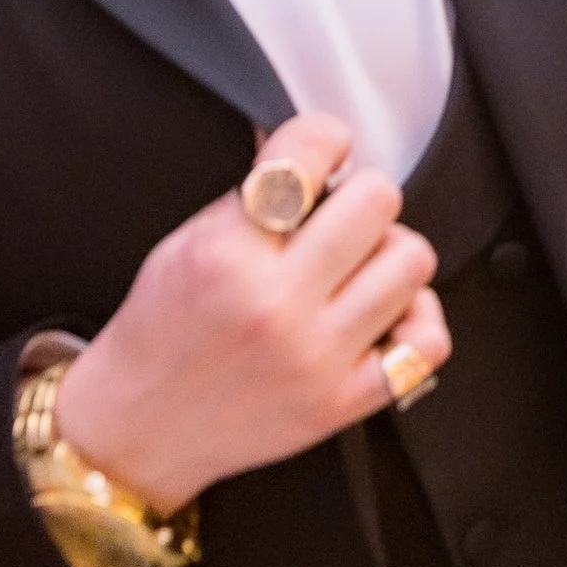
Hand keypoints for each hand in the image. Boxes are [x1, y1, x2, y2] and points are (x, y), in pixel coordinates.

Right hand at [55, 113, 448, 512]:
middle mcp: (276, 304)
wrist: (140, 428)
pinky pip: (426, 343)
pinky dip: (416, 319)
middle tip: (341, 217)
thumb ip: (252, 193)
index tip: (326, 149)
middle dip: (361, 198)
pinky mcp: (343, 401)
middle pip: (377, 202)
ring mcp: (316, 356)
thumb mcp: (186, 244)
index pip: (307, 156)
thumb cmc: (161, 332)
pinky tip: (385, 314)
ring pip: (411, 262)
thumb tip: (310, 143)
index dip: (325, 138)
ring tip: (359, 266)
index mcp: (228, 255)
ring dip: (389, 253)